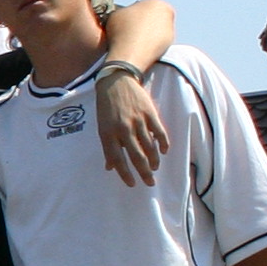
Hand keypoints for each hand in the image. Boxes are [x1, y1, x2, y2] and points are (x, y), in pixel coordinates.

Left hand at [94, 67, 168, 187]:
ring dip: (154, 160)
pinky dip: (163, 144)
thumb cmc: (107, 107)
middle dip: (144, 173)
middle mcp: (123, 129)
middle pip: (136, 156)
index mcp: (108, 133)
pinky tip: (164, 151)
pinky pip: (159, 133)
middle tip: (150, 183)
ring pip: (149, 147)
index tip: (132, 184)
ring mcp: (137, 121)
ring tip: (155, 168)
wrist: (117, 81)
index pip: (117, 159)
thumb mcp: (102, 126)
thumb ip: (107, 147)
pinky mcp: (149, 113)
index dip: (125, 174)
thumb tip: (109, 168)